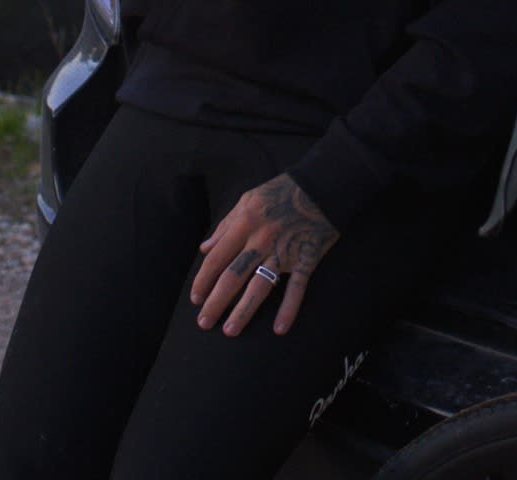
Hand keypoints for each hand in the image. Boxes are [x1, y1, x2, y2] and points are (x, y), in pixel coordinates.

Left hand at [190, 175, 338, 337]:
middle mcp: (261, 240)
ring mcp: (284, 252)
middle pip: (233, 276)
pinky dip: (288, 309)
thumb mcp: (248, 199)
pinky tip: (279, 329)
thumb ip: (225, 225)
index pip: (217, 258)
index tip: (195, 298)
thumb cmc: (281, 192)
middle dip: (216, 302)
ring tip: (230, 331)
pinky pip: (296, 288)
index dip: (203, 280)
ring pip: (260, 286)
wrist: (321, 186)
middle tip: (204, 322)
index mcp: (245, 223)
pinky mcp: (306, 260)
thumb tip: (204, 248)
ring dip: (243, 311)